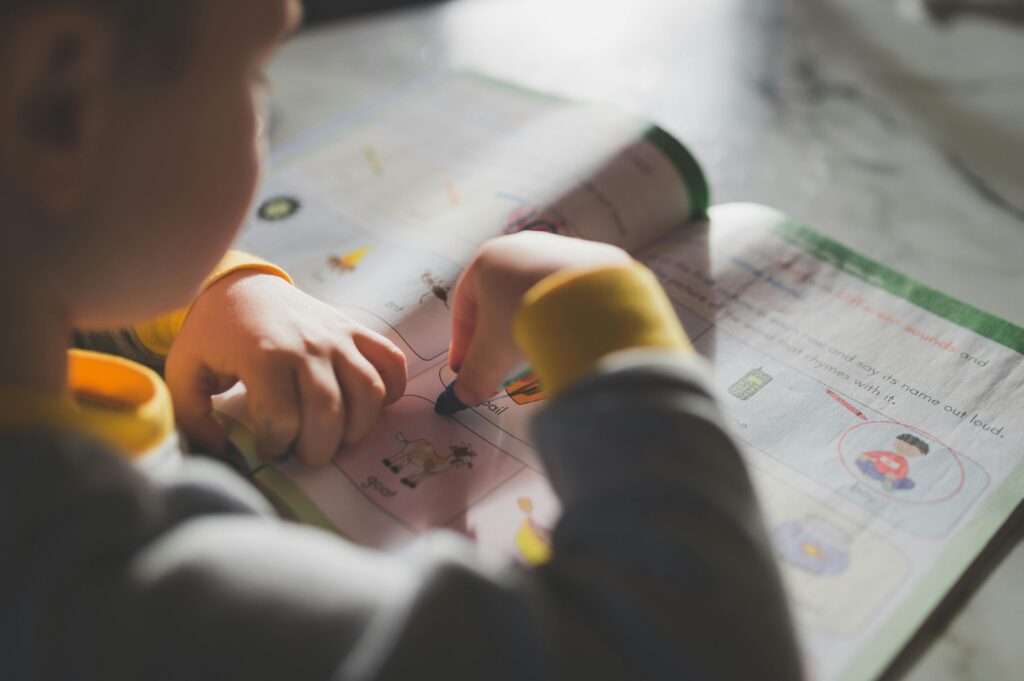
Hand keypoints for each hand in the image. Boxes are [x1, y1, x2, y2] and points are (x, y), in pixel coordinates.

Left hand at [165, 272, 406, 463]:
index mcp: (264, 356)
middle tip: (303, 453)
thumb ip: (192, 417)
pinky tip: (368, 407)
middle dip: (318, 449)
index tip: (265, 448)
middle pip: (330, 413)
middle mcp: (308, 345)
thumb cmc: (214, 333)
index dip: (274, 446)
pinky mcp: (355, 330)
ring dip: (357, 428)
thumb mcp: (186, 371)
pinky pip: (391, 362)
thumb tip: (221, 450)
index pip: (282, 420)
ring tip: (336, 436)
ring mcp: (337, 336)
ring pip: (369, 393)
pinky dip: (392, 389)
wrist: (241, 286)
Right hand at [448, 232, 630, 404]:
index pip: (465, 307)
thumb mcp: (493, 352)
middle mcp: (522, 246)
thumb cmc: (529, 315)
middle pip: (500, 300)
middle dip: (497, 337)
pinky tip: (565, 339)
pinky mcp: (590, 261)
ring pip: (534, 295)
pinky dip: (560, 317)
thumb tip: (466, 393)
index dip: (462, 343)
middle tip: (500, 366)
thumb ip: (474, 374)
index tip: (467, 368)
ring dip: (530, 325)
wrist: (589, 302)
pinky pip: (566, 294)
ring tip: (536, 353)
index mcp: (489, 259)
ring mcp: (559, 250)